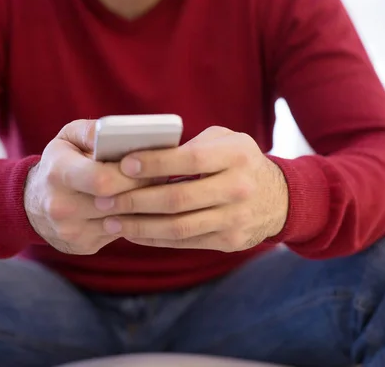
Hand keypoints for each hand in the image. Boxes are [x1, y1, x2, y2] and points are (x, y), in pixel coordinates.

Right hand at [24, 120, 149, 254]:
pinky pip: (119, 234)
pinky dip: (134, 220)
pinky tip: (141, 206)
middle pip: (116, 202)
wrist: (32, 203)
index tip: (149, 165)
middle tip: (163, 176)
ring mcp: (71, 231)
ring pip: (122, 221)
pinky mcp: (82, 245)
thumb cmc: (60, 162)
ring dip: (144, 206)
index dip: (132, 173)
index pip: (102, 179)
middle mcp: (61, 206)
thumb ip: (91, 131)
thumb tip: (114, 133)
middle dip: (143, 188)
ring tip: (156, 189)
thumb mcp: (67, 138)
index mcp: (58, 174)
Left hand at [101, 126, 288, 251]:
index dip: (155, 163)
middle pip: (178, 199)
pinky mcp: (230, 241)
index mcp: (236, 156)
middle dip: (135, 200)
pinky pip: (185, 243)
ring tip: (111, 221)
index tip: (124, 165)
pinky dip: (155, 239)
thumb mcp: (226, 142)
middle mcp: (238, 188)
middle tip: (104, 198)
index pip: (190, 160)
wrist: (280, 199)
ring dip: (139, 226)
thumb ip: (192, 145)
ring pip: (178, 227)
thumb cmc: (241, 162)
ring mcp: (235, 219)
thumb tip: (144, 156)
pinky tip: (133, 232)